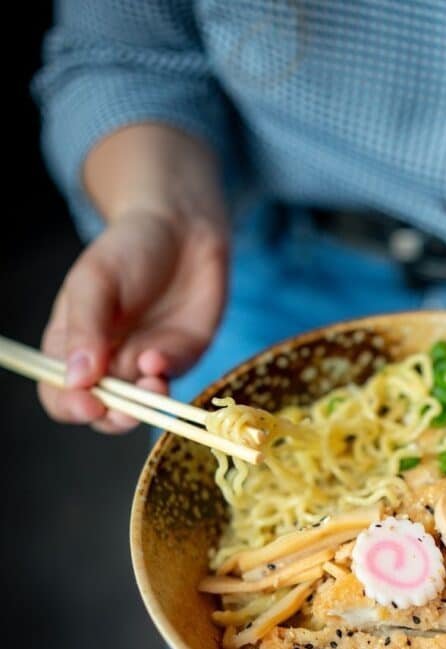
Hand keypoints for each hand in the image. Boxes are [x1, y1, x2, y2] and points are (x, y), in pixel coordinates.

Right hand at [39, 207, 228, 432]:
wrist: (183, 231)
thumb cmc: (129, 250)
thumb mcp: (95, 281)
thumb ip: (85, 328)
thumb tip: (76, 378)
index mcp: (71, 345)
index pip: (59, 393)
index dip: (69, 405)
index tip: (87, 402)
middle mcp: (106, 362)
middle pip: (100, 411)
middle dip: (111, 417)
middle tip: (124, 409)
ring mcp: (143, 365)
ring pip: (137, 407)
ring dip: (142, 405)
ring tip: (151, 382)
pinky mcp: (178, 361)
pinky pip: (169, 385)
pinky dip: (164, 380)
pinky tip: (158, 358)